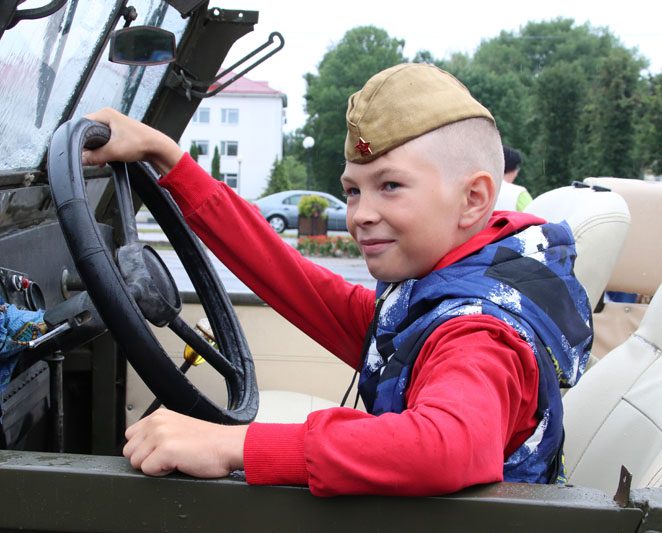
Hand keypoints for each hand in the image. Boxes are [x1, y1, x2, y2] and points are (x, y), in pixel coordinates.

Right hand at [82, 107, 183, 174]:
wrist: (159, 148)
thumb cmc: (141, 143)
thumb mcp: (114, 151)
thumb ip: (95, 156)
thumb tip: (81, 159)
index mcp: (105, 114)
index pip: (82, 124)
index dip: (80, 138)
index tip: (80, 150)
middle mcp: (109, 117)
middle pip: (89, 132)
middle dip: (89, 146)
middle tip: (90, 156)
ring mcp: (115, 125)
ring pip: (97, 139)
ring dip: (98, 151)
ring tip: (99, 160)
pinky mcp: (120, 134)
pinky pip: (106, 142)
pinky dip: (104, 151)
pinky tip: (105, 160)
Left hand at [123, 408, 247, 477]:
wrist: (229, 445)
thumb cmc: (209, 442)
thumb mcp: (177, 428)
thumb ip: (157, 434)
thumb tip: (138, 449)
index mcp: (159, 416)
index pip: (130, 437)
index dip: (144, 449)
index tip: (162, 450)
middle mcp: (157, 422)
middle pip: (129, 451)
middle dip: (146, 459)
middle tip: (170, 457)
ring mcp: (161, 435)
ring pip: (136, 463)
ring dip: (154, 467)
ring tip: (175, 459)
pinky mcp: (166, 450)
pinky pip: (148, 471)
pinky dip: (162, 473)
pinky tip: (179, 464)